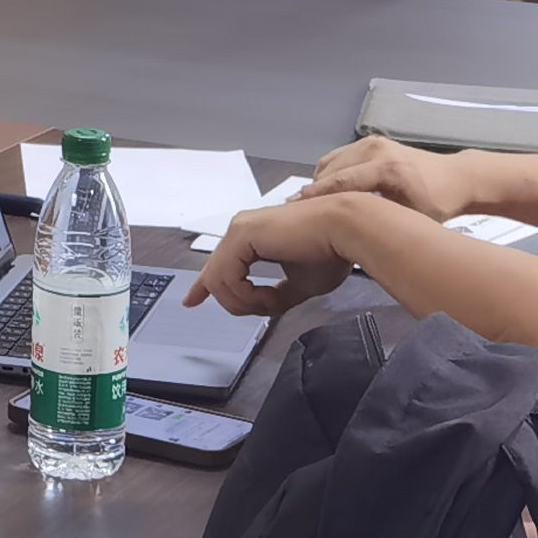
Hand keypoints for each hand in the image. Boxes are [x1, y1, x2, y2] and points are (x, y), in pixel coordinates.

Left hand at [188, 194, 365, 320]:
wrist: (346, 231)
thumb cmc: (332, 251)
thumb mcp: (301, 284)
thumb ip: (278, 295)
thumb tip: (266, 308)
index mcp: (253, 237)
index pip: (220, 264)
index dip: (204, 286)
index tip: (192, 301)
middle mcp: (242, 230)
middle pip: (216, 278)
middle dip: (238, 304)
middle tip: (269, 308)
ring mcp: (239, 230)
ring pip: (218, 282)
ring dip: (246, 303)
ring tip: (273, 303)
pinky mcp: (242, 235)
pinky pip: (225, 278)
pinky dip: (245, 296)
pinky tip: (266, 296)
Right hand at [301, 136, 479, 223]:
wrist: (456, 177)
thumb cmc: (436, 205)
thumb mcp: (411, 219)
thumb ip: (380, 221)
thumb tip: (346, 232)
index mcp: (387, 169)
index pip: (341, 183)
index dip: (316, 198)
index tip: (295, 211)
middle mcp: (375, 150)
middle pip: (330, 171)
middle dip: (312, 192)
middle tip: (296, 214)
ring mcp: (372, 143)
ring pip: (331, 163)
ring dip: (319, 183)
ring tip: (311, 207)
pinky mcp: (370, 141)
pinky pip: (339, 157)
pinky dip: (329, 173)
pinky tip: (327, 193)